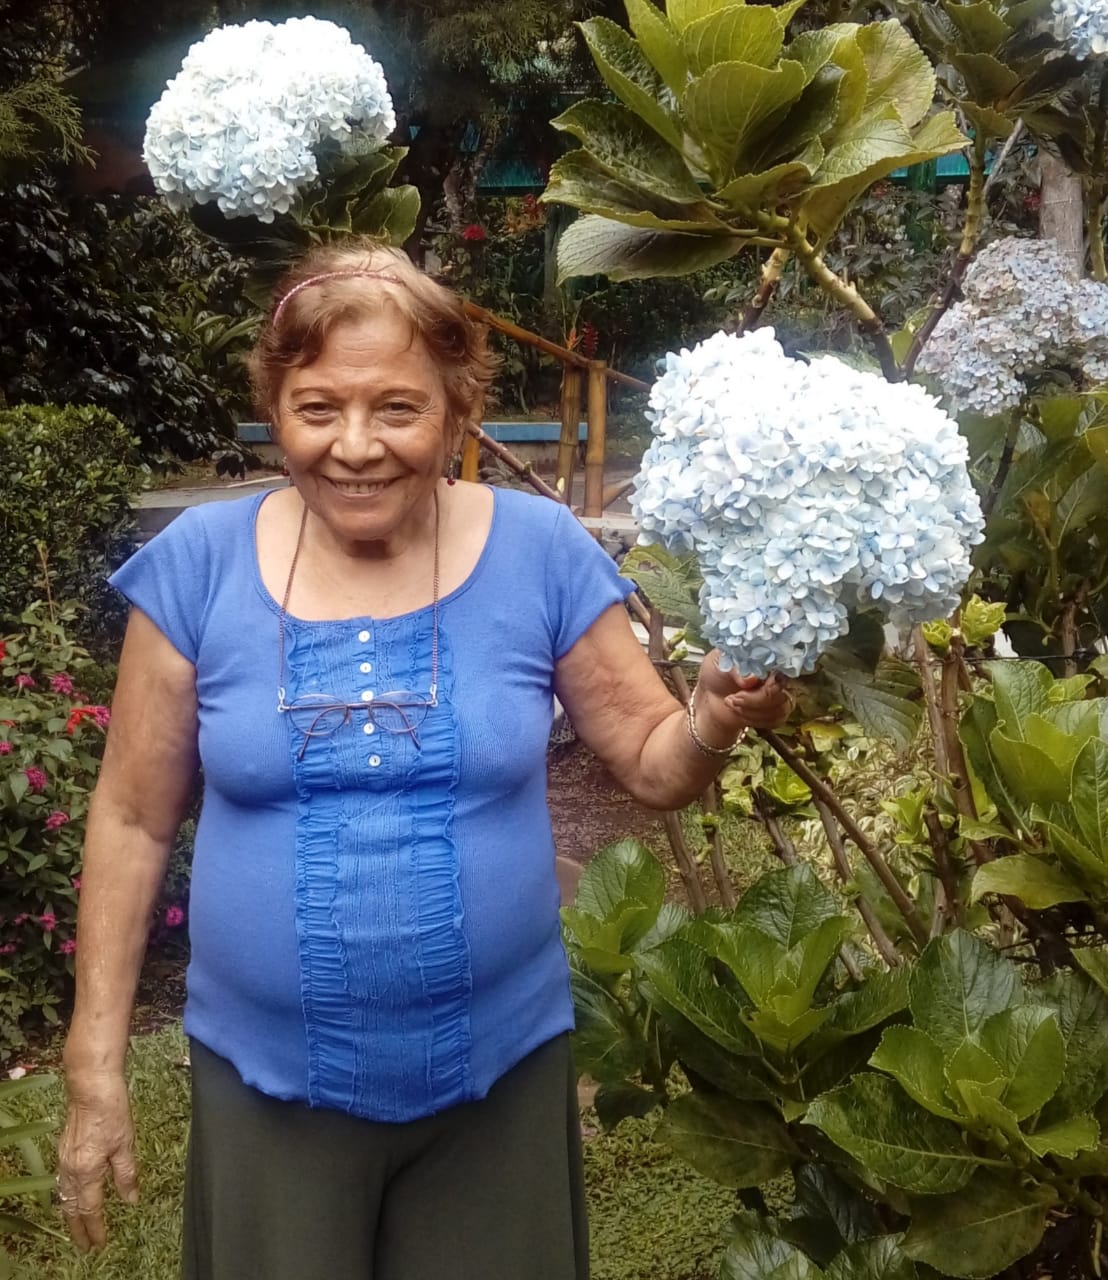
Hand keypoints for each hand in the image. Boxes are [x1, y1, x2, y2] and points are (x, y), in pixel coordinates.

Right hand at [57, 1071, 138, 1251]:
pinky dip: (69, 1196)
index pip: (90, 1210)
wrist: (91, 1087)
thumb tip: (130, 1200)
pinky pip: (63, 1181)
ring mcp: (64, 1159)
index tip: (100, 1244)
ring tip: (79, 1226)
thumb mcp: (125, 1145)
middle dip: (78, 1228)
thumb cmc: (112, 1113)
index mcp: (87, 1172)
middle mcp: (71, 1170)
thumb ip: (126, 1175)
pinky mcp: (64, 1149)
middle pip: (72, 1208)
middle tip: (85, 1246)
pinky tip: (75, 1195)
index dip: (96, 1228)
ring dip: (72, 1213)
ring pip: (65, 1196)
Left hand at [696, 652, 793, 732]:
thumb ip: (735, 669)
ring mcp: (779, 692)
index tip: (755, 683)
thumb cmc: (715, 675)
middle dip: (756, 698)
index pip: (781, 663)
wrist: (709, 699)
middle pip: (781, 687)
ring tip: (731, 702)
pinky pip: (777, 719)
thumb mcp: (718, 663)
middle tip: (734, 698)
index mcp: (765, 655)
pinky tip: (739, 712)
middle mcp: (776, 672)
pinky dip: (754, 719)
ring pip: (780, 706)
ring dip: (751, 709)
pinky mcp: (777, 711)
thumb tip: (751, 679)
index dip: (772, 676)